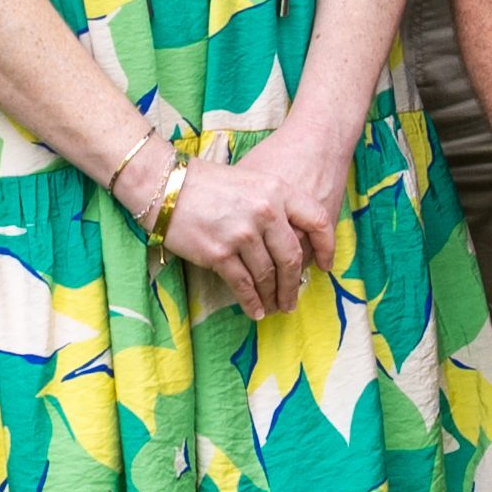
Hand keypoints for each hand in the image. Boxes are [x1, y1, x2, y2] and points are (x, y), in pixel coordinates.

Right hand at [156, 135, 342, 319]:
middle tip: (292, 300)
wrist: (165, 186)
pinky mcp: (220, 253)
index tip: (326, 266)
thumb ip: (275, 205)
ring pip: (267, 275)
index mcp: (277, 190)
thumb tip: (292, 242)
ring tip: (273, 308)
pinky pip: (243, 285)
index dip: (327, 247)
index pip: (317, 221)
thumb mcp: (251, 180)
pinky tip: (255, 311)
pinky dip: (251, 302)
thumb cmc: (207, 183)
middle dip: (294, 285)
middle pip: (292, 258)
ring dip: (272, 296)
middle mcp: (265, 212)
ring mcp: (243, 234)